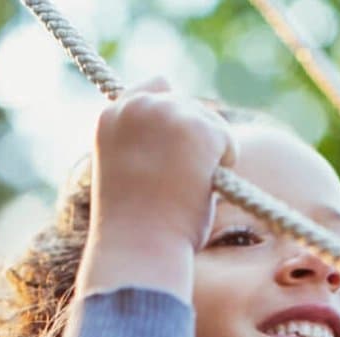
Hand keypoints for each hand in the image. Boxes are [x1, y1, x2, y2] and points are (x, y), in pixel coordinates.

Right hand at [78, 79, 236, 299]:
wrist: (139, 246)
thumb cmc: (132, 226)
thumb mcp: (127, 173)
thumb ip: (146, 145)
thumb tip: (181, 140)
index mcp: (112, 116)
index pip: (156, 87)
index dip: (173, 114)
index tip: (176, 144)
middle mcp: (139, 106)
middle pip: (187, 103)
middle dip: (194, 135)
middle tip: (185, 178)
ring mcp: (171, 113)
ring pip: (209, 120)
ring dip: (209, 150)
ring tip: (187, 189)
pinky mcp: (201, 128)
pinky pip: (227, 139)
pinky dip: (225, 162)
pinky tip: (204, 189)